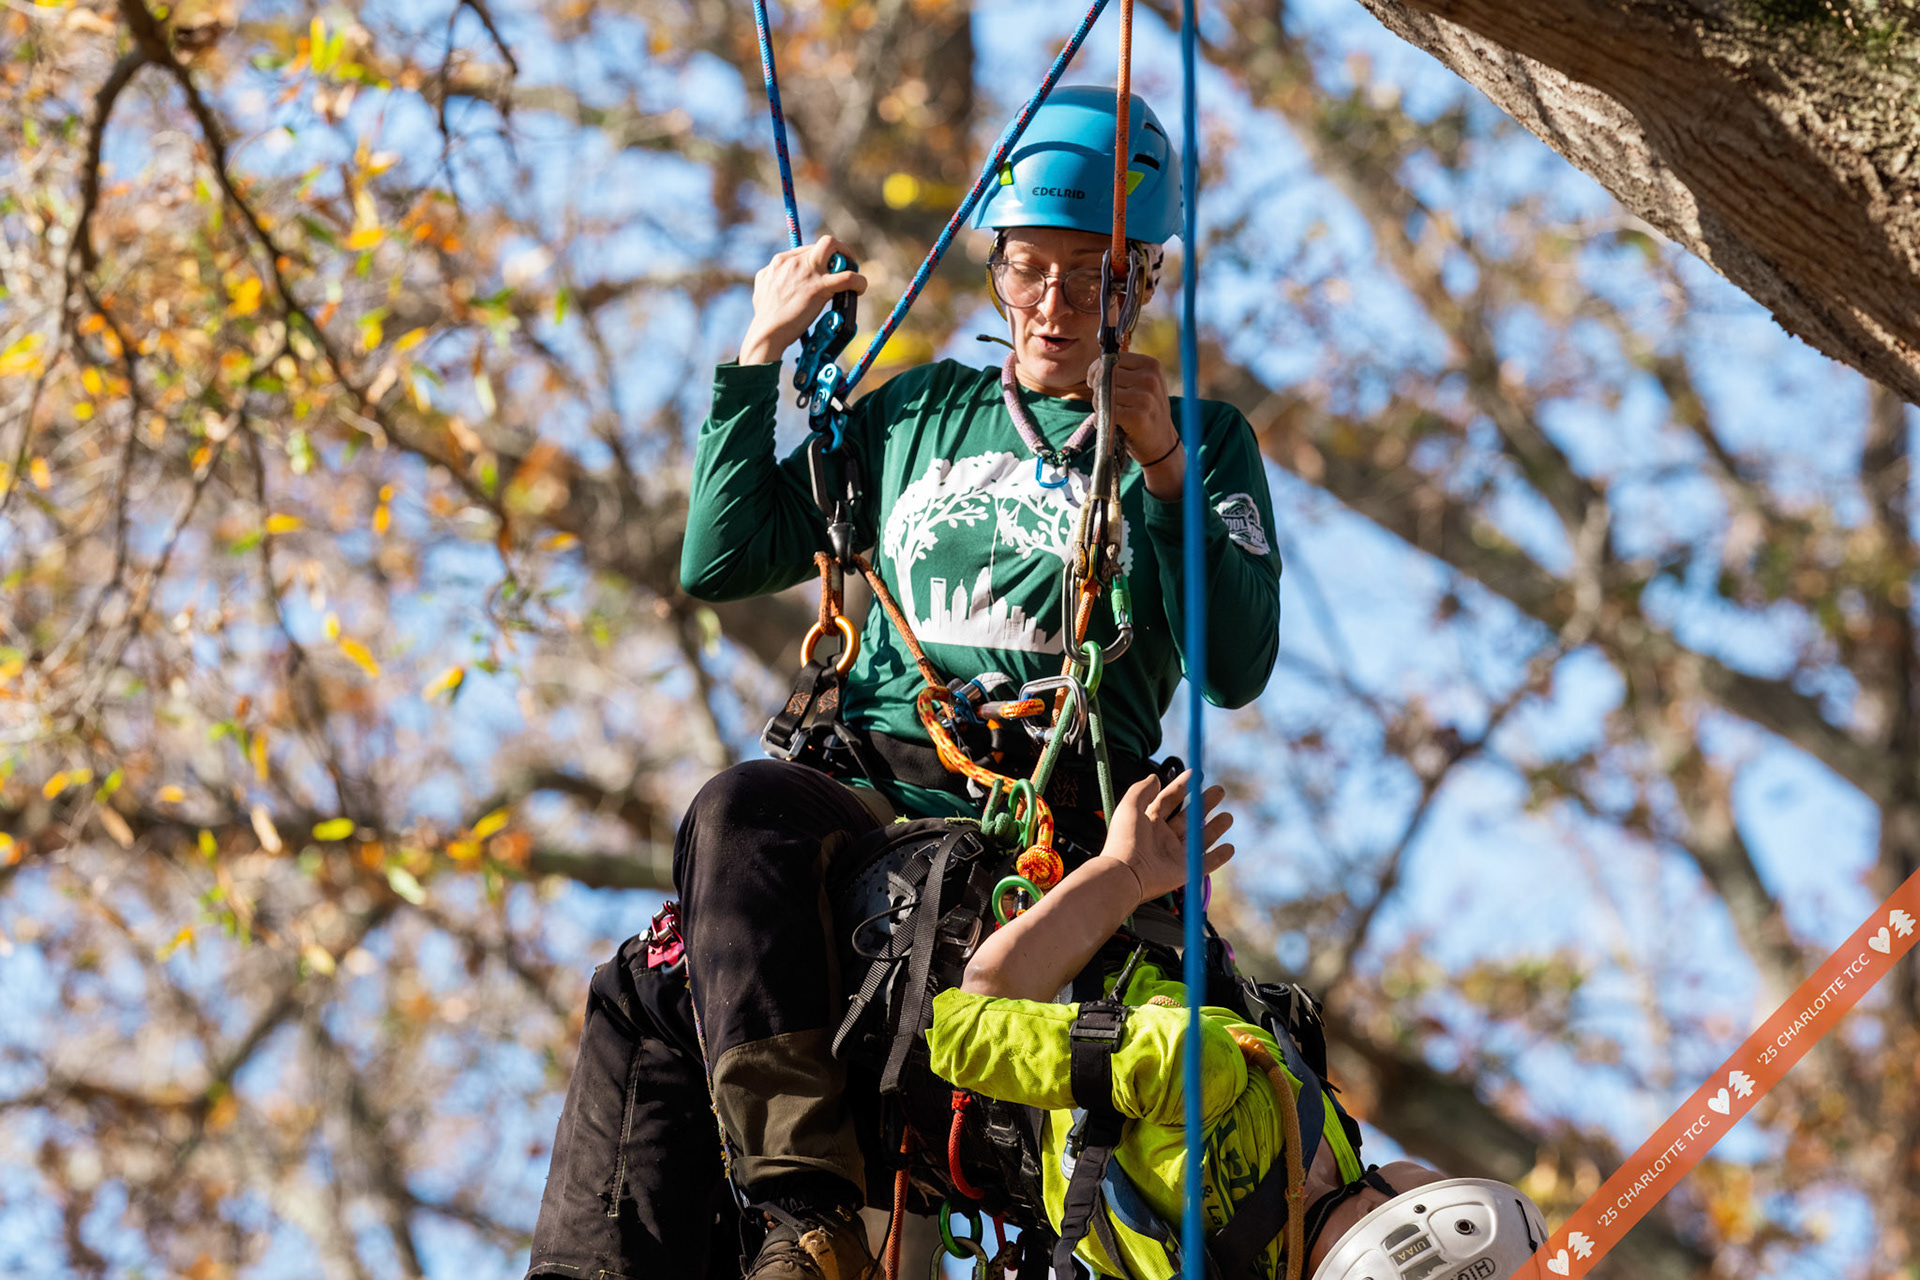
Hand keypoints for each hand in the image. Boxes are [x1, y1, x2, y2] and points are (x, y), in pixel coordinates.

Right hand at [738, 235, 867, 365]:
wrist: (767, 331)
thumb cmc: (765, 316)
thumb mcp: (763, 287)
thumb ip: (772, 277)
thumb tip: (779, 277)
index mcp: (781, 261)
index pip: (809, 249)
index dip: (822, 259)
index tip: (827, 271)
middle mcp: (795, 261)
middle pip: (824, 243)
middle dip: (839, 251)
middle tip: (845, 267)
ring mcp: (807, 271)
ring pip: (834, 247)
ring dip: (847, 256)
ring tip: (853, 273)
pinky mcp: (819, 287)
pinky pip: (847, 277)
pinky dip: (858, 281)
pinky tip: (860, 288)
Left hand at [1089, 352, 1182, 498]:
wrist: (1162, 443)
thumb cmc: (1145, 412)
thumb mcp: (1141, 385)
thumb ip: (1121, 372)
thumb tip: (1095, 368)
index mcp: (1150, 365)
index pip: (1112, 358)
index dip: (1097, 369)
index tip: (1094, 381)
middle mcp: (1149, 379)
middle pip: (1105, 375)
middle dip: (1097, 388)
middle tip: (1103, 402)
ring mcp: (1145, 398)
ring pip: (1103, 393)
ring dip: (1098, 406)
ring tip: (1110, 414)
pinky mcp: (1137, 416)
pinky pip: (1106, 411)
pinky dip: (1101, 419)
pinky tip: (1110, 424)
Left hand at [1099, 771, 1233, 903]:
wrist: (1126, 874)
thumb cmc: (1125, 839)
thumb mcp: (1130, 807)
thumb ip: (1142, 790)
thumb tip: (1155, 777)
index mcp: (1149, 821)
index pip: (1169, 799)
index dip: (1183, 785)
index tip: (1196, 773)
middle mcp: (1163, 838)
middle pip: (1189, 817)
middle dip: (1204, 803)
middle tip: (1220, 790)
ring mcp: (1175, 855)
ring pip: (1200, 838)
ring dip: (1215, 827)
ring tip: (1228, 817)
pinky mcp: (1185, 872)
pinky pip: (1206, 863)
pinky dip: (1219, 856)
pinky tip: (1229, 847)